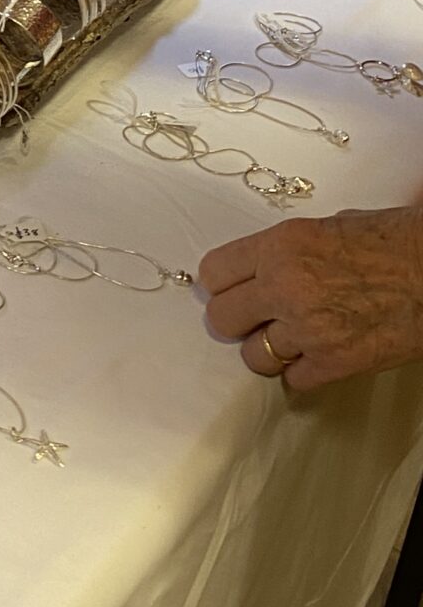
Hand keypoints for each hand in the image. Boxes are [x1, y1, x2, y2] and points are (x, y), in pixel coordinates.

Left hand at [199, 206, 422, 389]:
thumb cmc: (393, 241)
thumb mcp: (329, 227)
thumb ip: (289, 249)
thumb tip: (267, 264)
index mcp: (280, 245)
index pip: (213, 272)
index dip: (221, 285)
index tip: (231, 291)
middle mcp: (285, 285)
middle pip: (221, 318)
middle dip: (236, 321)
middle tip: (254, 320)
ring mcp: (308, 328)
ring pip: (254, 356)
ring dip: (270, 351)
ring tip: (292, 340)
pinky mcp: (336, 363)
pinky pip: (295, 380)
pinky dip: (304, 372)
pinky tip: (319, 356)